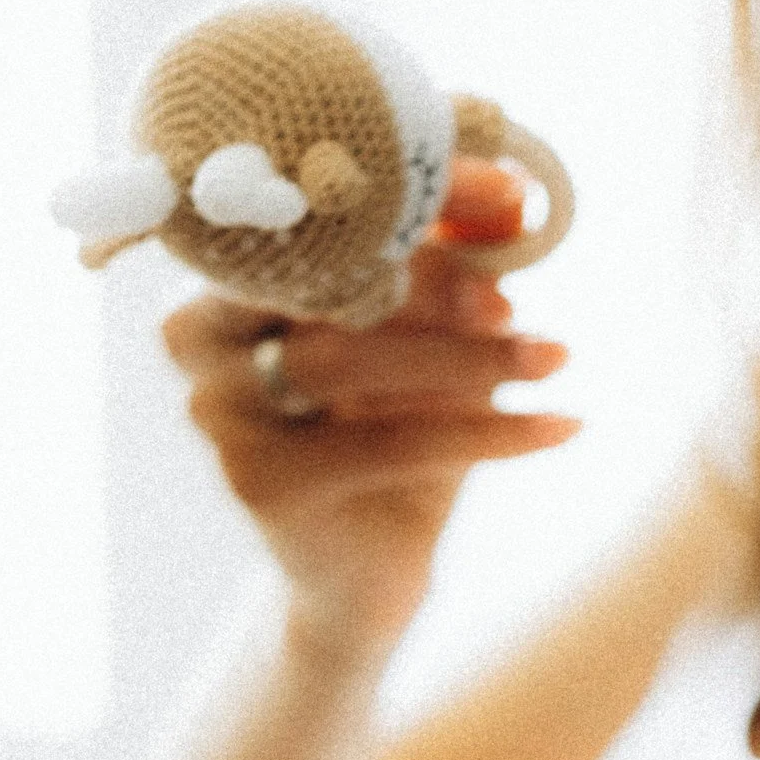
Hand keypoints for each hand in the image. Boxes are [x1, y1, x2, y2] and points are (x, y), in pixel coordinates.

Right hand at [162, 158, 577, 652]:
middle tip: (514, 296)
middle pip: (323, 281)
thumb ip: (459, 263)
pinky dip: (485, 433)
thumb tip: (516, 194)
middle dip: (434, 282)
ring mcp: (217, 413)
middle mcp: (199, 336)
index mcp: (226, 272)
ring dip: (465, 357)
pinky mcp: (259, 486)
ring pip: (347, 361)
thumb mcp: (436, 338)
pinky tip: (559, 425)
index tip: (508, 188)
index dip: (412, 192)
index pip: (318, 213)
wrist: (372, 571)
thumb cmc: (398, 432)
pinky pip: (387, 445)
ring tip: (552, 356)